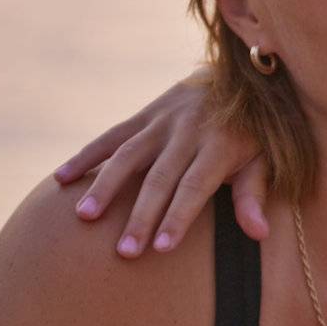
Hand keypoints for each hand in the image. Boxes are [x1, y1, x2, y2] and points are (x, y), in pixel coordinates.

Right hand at [52, 73, 266, 254]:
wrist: (240, 73)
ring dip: (106, 185)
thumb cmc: (255, 130)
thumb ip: (254, 193)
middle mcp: (189, 131)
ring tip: (85, 216)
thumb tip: (260, 233)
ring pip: (129, 155)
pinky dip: (86, 155)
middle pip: (160, 178)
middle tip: (125, 252)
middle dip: (141, 215)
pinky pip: (111, 136)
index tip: (162, 247)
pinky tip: (61, 178)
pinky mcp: (145, 114)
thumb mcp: (265, 157)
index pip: (195, 186)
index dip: (179, 216)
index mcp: (220, 145)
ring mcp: (163, 121)